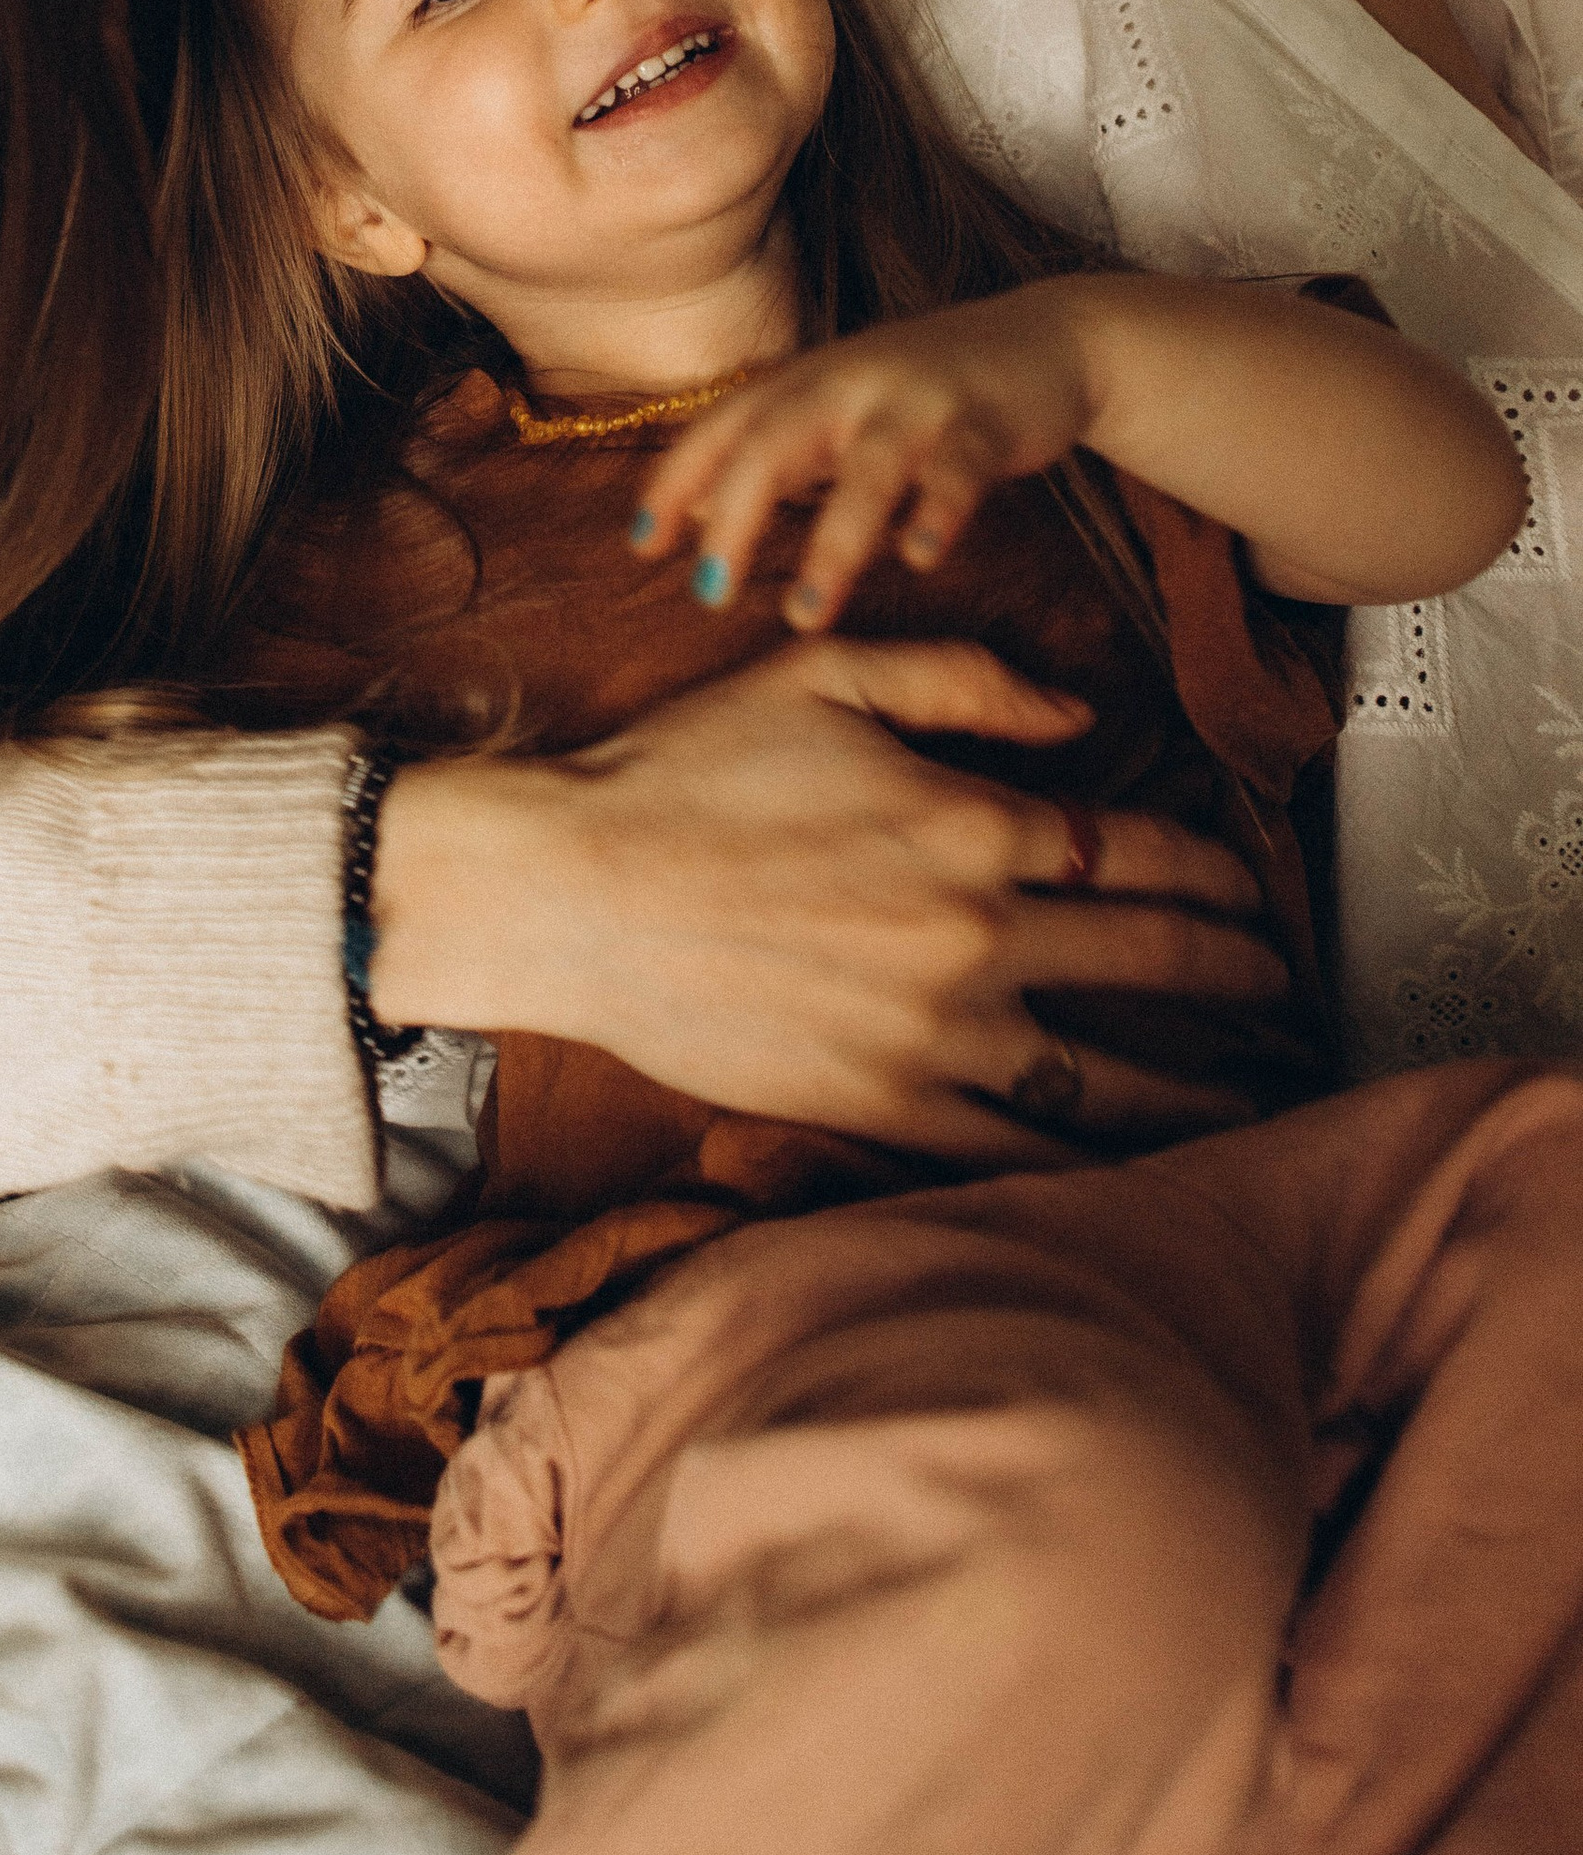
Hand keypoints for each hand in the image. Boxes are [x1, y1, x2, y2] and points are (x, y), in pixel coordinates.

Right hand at [372, 638, 1286, 1162]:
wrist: (571, 891)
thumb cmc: (684, 771)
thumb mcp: (824, 676)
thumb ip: (966, 683)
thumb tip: (1080, 715)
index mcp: (968, 824)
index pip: (1136, 849)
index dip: (1214, 869)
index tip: (1254, 889)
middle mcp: (973, 934)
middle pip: (1153, 959)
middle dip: (1238, 973)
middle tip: (1282, 990)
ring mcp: (932, 1034)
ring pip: (1109, 1077)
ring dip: (1200, 1091)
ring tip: (1257, 1103)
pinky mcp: (880, 1107)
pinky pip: (1014, 1153)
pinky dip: (1087, 1169)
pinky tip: (1135, 1179)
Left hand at [636, 288, 1093, 629]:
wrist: (1045, 339)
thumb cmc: (921, 391)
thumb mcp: (835, 409)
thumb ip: (771, 454)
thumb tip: (697, 512)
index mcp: (804, 381)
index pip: (721, 428)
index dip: (675, 481)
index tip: (641, 545)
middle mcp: (849, 382)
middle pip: (776, 444)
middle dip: (737, 518)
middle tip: (709, 594)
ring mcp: (918, 399)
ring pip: (867, 469)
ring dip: (833, 543)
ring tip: (807, 614)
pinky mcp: (985, 421)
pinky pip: (958, 471)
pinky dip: (936, 513)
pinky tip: (919, 560)